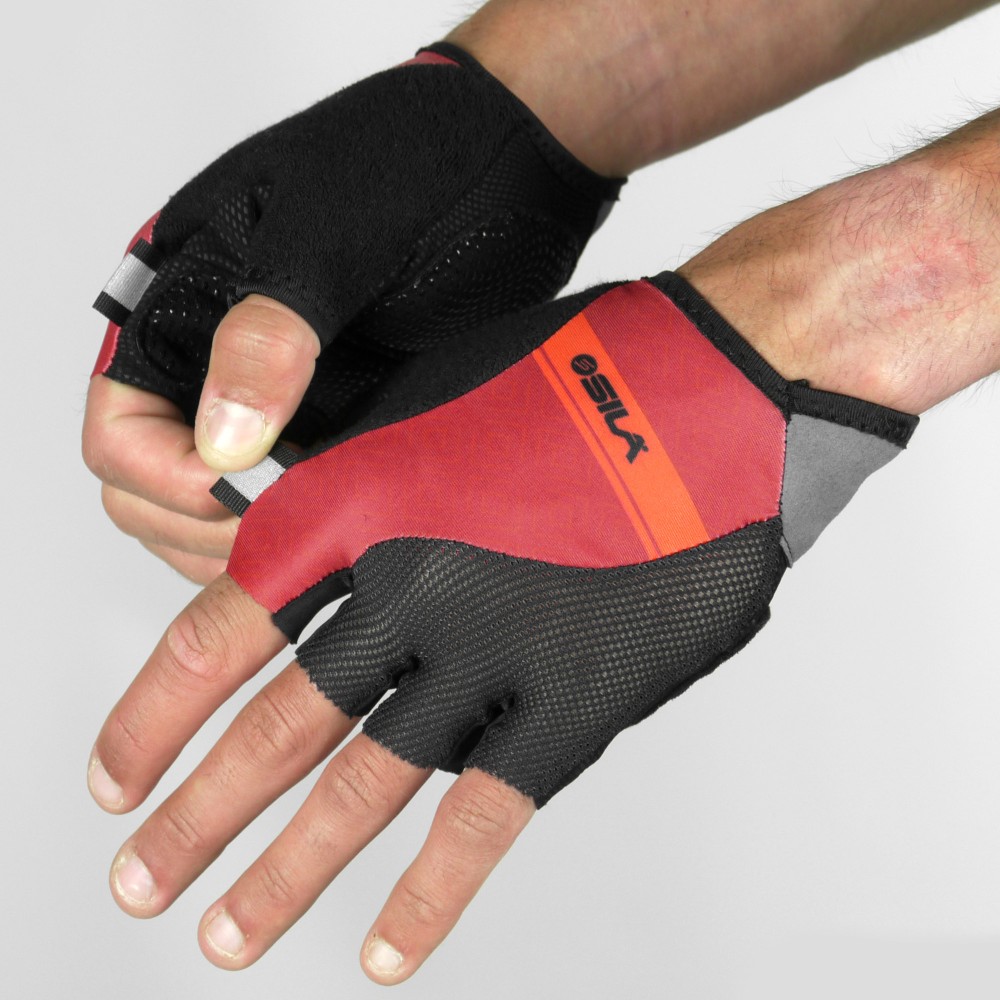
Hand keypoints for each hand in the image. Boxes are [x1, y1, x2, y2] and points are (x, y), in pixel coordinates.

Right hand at [84, 44, 620, 579]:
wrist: (516, 158)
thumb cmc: (420, 166)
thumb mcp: (333, 236)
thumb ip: (269, 333)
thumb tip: (224, 442)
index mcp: (184, 298)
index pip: (121, 425)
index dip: (165, 476)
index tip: (242, 490)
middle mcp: (219, 356)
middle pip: (153, 485)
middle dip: (203, 523)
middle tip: (287, 526)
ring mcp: (280, 397)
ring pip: (220, 506)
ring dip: (253, 536)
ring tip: (321, 528)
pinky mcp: (340, 418)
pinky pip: (294, 496)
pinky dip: (305, 525)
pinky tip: (348, 523)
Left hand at [88, 272, 914, 979]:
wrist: (714, 387)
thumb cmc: (578, 377)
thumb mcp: (436, 401)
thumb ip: (368, 488)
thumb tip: (315, 559)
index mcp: (360, 501)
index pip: (219, 634)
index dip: (156, 716)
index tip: (117, 777)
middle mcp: (407, 584)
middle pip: (272, 728)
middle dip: (196, 819)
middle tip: (141, 884)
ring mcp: (488, 648)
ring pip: (362, 786)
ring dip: (286, 872)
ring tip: (226, 938)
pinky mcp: (574, 697)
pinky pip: (485, 814)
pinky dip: (431, 893)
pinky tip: (385, 951)